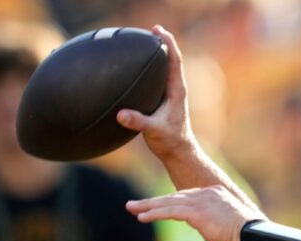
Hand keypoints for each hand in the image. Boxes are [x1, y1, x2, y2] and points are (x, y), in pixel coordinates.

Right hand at [116, 25, 194, 160]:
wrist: (178, 152)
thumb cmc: (170, 141)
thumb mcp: (153, 131)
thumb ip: (138, 122)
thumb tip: (122, 115)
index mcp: (176, 91)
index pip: (174, 61)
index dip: (168, 44)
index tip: (159, 31)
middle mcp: (175, 89)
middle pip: (171, 60)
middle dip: (162, 44)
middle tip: (152, 29)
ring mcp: (170, 94)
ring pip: (165, 69)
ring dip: (158, 55)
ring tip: (146, 42)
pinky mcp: (164, 100)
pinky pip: (158, 79)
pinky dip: (151, 69)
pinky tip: (139, 67)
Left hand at [126, 186, 266, 240]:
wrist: (253, 236)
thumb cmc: (247, 235)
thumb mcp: (230, 224)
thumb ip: (216, 221)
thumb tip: (210, 227)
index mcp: (216, 193)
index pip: (187, 196)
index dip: (169, 202)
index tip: (155, 206)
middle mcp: (207, 193)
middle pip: (174, 196)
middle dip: (153, 202)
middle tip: (134, 204)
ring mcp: (202, 201)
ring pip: (169, 202)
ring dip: (148, 206)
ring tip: (131, 208)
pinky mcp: (197, 212)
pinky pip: (171, 211)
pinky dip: (155, 214)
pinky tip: (142, 217)